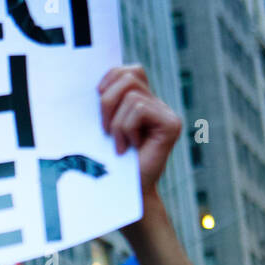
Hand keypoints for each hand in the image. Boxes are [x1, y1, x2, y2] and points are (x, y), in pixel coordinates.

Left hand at [98, 66, 181, 195]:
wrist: (121, 193)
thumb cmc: (108, 162)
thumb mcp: (102, 125)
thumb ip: (106, 101)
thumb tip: (93, 80)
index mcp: (143, 101)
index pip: (129, 70)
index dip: (109, 80)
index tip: (97, 101)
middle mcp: (158, 104)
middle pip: (129, 77)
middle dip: (107, 102)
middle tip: (105, 131)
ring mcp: (167, 113)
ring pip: (131, 95)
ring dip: (116, 123)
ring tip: (119, 145)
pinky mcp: (171, 125)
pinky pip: (138, 109)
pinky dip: (126, 129)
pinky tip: (129, 148)